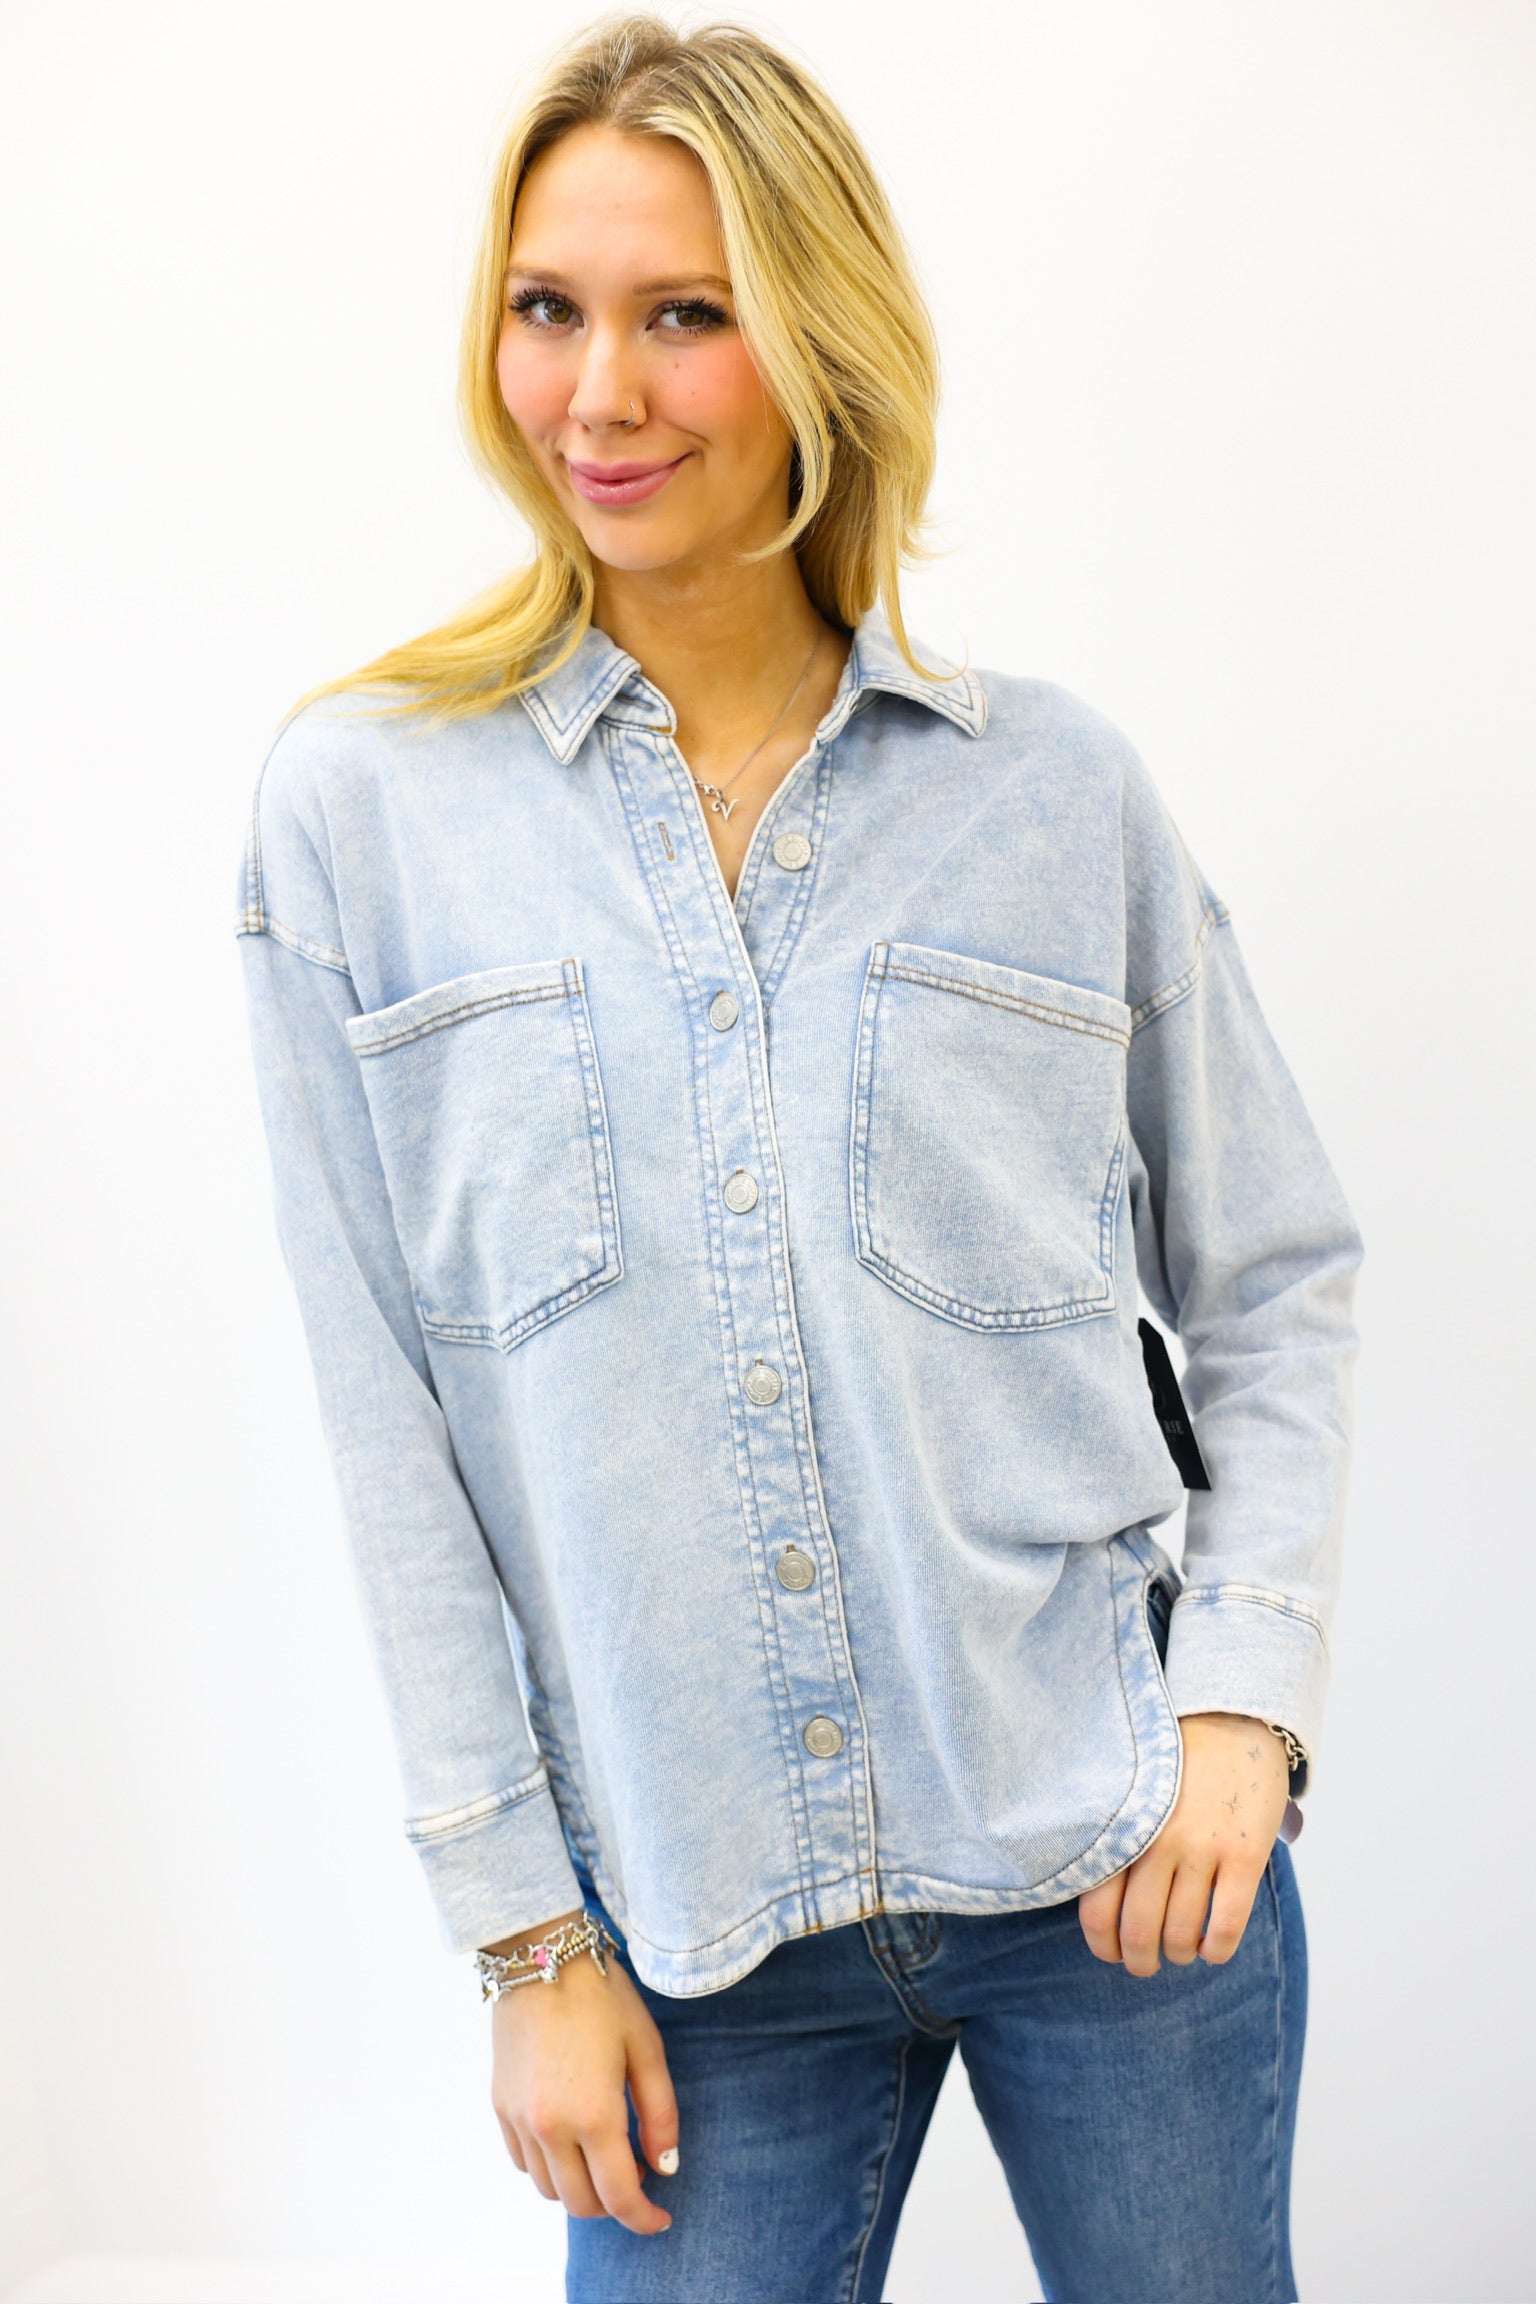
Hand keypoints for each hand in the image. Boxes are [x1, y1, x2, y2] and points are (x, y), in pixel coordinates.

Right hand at [488, 1910, 678, 2233]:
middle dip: (613, 2205)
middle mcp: (550, 2127)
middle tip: (636, 2177)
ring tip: (603, 2155)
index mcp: (594, 2114)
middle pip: (581, 2204)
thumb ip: (660, 2114)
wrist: (540, 1957)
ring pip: (549, 2189)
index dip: (644, 2218)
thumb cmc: (601, 1997)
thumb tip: (664, 2167)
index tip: (660, 2218)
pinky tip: (570, 2139)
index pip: (619, 2196)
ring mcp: (519, 2119)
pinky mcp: (499, 2106)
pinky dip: (549, 2167)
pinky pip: (523, 2163)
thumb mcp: (646, 2048)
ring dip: (579, 2188)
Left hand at [1078, 1713, 1290, 1975]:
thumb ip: (1118, 1840)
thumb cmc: (1176, 1765)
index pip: (1097, 1910)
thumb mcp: (1134, 1794)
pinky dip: (1217, 1950)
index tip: (1111, 1953)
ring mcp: (1204, 1849)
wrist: (1233, 1720)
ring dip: (1179, 1954)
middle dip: (1140, 1961)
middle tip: (1145, 1964)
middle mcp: (1159, 1842)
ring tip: (1181, 1950)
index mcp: (1125, 1827)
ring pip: (1182, 1934)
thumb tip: (1102, 1907)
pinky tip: (1212, 1948)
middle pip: (1139, 1930)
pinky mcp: (1246, 1855)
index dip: (1103, 1945)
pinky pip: (1227, 1926)